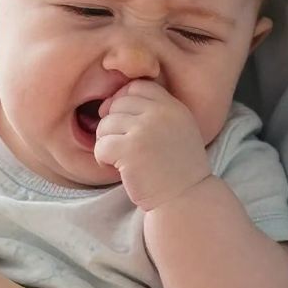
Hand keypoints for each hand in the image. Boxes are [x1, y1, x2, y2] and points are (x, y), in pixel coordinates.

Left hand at [94, 80, 210, 211]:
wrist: (186, 200)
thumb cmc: (177, 170)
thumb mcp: (177, 131)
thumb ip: (154, 112)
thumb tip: (108, 102)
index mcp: (173, 107)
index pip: (137, 87)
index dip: (124, 101)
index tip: (125, 124)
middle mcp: (160, 114)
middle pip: (117, 103)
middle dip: (113, 124)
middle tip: (122, 146)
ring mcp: (145, 131)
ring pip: (105, 124)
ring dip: (107, 143)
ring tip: (121, 160)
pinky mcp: (130, 150)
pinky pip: (101, 146)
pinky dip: (103, 159)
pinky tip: (118, 170)